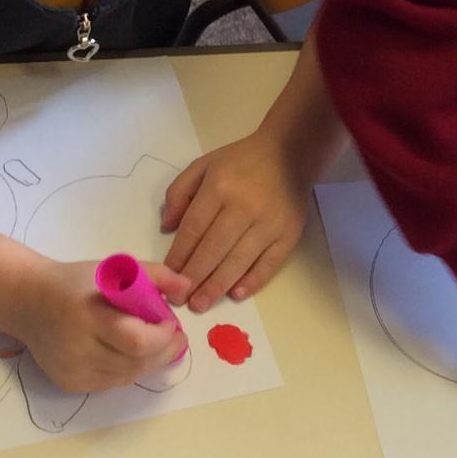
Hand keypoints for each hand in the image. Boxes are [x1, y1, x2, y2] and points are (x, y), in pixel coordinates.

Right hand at [11, 257, 190, 393]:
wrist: (28, 302)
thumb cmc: (76, 283)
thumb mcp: (113, 270)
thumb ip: (154, 275)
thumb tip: (187, 287)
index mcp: (88, 315)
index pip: (135, 340)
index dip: (161, 337)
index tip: (170, 323)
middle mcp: (77, 348)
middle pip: (135, 363)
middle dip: (163, 352)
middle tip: (174, 337)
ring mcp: (72, 370)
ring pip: (127, 377)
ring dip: (148, 362)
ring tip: (152, 342)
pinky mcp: (69, 383)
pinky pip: (111, 383)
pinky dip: (126, 370)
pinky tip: (126, 353)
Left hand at [161, 128, 311, 311]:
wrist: (289, 154)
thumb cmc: (241, 162)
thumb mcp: (203, 165)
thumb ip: (179, 192)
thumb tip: (167, 228)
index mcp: (219, 187)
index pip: (193, 230)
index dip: (179, 256)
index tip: (168, 276)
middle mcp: (243, 207)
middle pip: (213, 250)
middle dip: (194, 278)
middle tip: (180, 299)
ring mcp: (268, 223)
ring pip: (238, 261)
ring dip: (217, 286)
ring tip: (201, 303)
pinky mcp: (288, 235)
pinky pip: (269, 264)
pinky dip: (253, 281)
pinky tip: (236, 294)